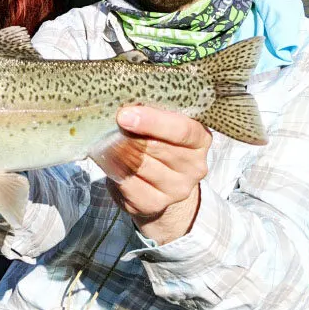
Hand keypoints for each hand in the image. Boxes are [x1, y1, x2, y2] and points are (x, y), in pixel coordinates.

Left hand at [101, 105, 212, 245]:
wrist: (160, 184)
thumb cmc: (159, 142)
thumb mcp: (164, 124)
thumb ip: (153, 113)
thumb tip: (125, 106)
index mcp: (200, 139)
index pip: (181, 130)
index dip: (152, 121)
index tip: (125, 115)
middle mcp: (195, 167)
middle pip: (156, 147)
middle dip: (129, 134)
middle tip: (111, 124)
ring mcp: (177, 189)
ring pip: (139, 165)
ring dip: (118, 151)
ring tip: (108, 140)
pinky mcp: (155, 204)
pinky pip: (128, 184)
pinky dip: (114, 170)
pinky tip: (109, 160)